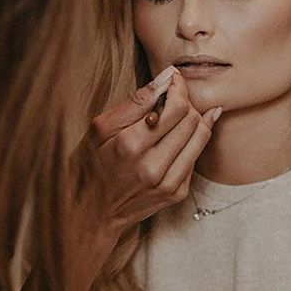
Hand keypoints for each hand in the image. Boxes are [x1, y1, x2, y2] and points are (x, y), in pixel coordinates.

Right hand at [79, 66, 220, 235]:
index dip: (179, 87)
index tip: (173, 79)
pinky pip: (196, 156)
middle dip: (185, 101)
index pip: (176, 108)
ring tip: (177, 113)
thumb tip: (166, 77)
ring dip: (194, 118)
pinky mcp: (176, 193)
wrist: (91, 213)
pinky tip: (178, 134)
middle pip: (192, 120)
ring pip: (200, 137)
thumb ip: (136, 102)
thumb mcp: (101, 128)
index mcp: (130, 146)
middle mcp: (153, 167)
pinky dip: (191, 140)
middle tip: (172, 95)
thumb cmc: (90, 165)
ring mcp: (168, 183)